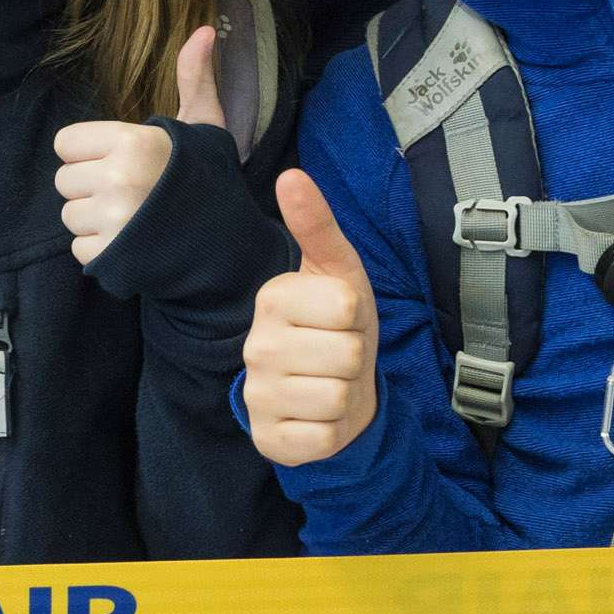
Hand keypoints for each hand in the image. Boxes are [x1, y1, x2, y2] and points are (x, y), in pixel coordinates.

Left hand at [53, 26, 225, 267]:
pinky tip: (130, 241)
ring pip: (69, 216)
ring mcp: (112, 221)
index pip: (65, 143)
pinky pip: (79, 248)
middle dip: (91, 186)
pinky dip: (100, 249)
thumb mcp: (202, 124)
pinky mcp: (109, 256)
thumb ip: (193, 78)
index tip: (121, 159)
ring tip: (131, 217)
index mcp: (130, 141)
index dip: (89, 151)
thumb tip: (202, 29)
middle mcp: (117, 179)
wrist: (228, 243)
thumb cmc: (205, 178)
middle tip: (130, 191)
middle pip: (65, 181)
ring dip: (94, 220)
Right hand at [243, 173, 380, 466]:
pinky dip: (332, 430)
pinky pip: (324, 436)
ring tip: (328, 384)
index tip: (338, 320)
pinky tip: (316, 416)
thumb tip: (291, 174)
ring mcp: (257, 394)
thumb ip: (317, 224)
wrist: (333, 392)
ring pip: (338, 395)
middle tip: (336, 356)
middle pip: (347, 353)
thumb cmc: (338, 326)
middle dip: (355, 358)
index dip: (357, 316)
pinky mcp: (268, 439)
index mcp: (272, 298)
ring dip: (346, 395)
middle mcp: (256, 345)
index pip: (346, 306)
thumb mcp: (338, 272)